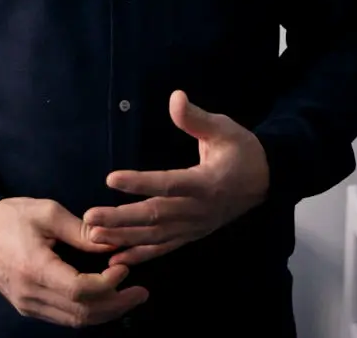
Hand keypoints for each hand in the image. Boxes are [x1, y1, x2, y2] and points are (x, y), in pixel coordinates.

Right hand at [0, 197, 148, 327]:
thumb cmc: (11, 216)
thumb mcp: (47, 212)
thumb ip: (81, 231)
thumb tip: (113, 243)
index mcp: (34, 268)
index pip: (80, 290)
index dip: (108, 284)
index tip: (125, 268)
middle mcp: (30, 294)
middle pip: (81, 312)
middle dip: (116, 304)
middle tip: (141, 292)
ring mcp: (27, 305)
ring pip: (74, 321)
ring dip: (106, 312)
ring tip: (129, 298)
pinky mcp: (27, 307)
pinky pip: (63, 318)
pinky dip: (88, 312)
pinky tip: (105, 300)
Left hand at [82, 90, 270, 265]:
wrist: (265, 181)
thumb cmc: (241, 151)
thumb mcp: (224, 129)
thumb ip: (197, 118)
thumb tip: (175, 97)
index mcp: (206, 182)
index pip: (169, 183)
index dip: (140, 182)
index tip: (111, 178)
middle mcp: (198, 210)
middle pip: (156, 216)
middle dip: (121, 218)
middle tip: (90, 217)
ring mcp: (195, 227)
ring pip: (155, 236)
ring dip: (124, 238)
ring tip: (94, 236)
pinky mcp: (192, 235)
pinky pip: (164, 248)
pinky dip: (140, 255)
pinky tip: (117, 259)